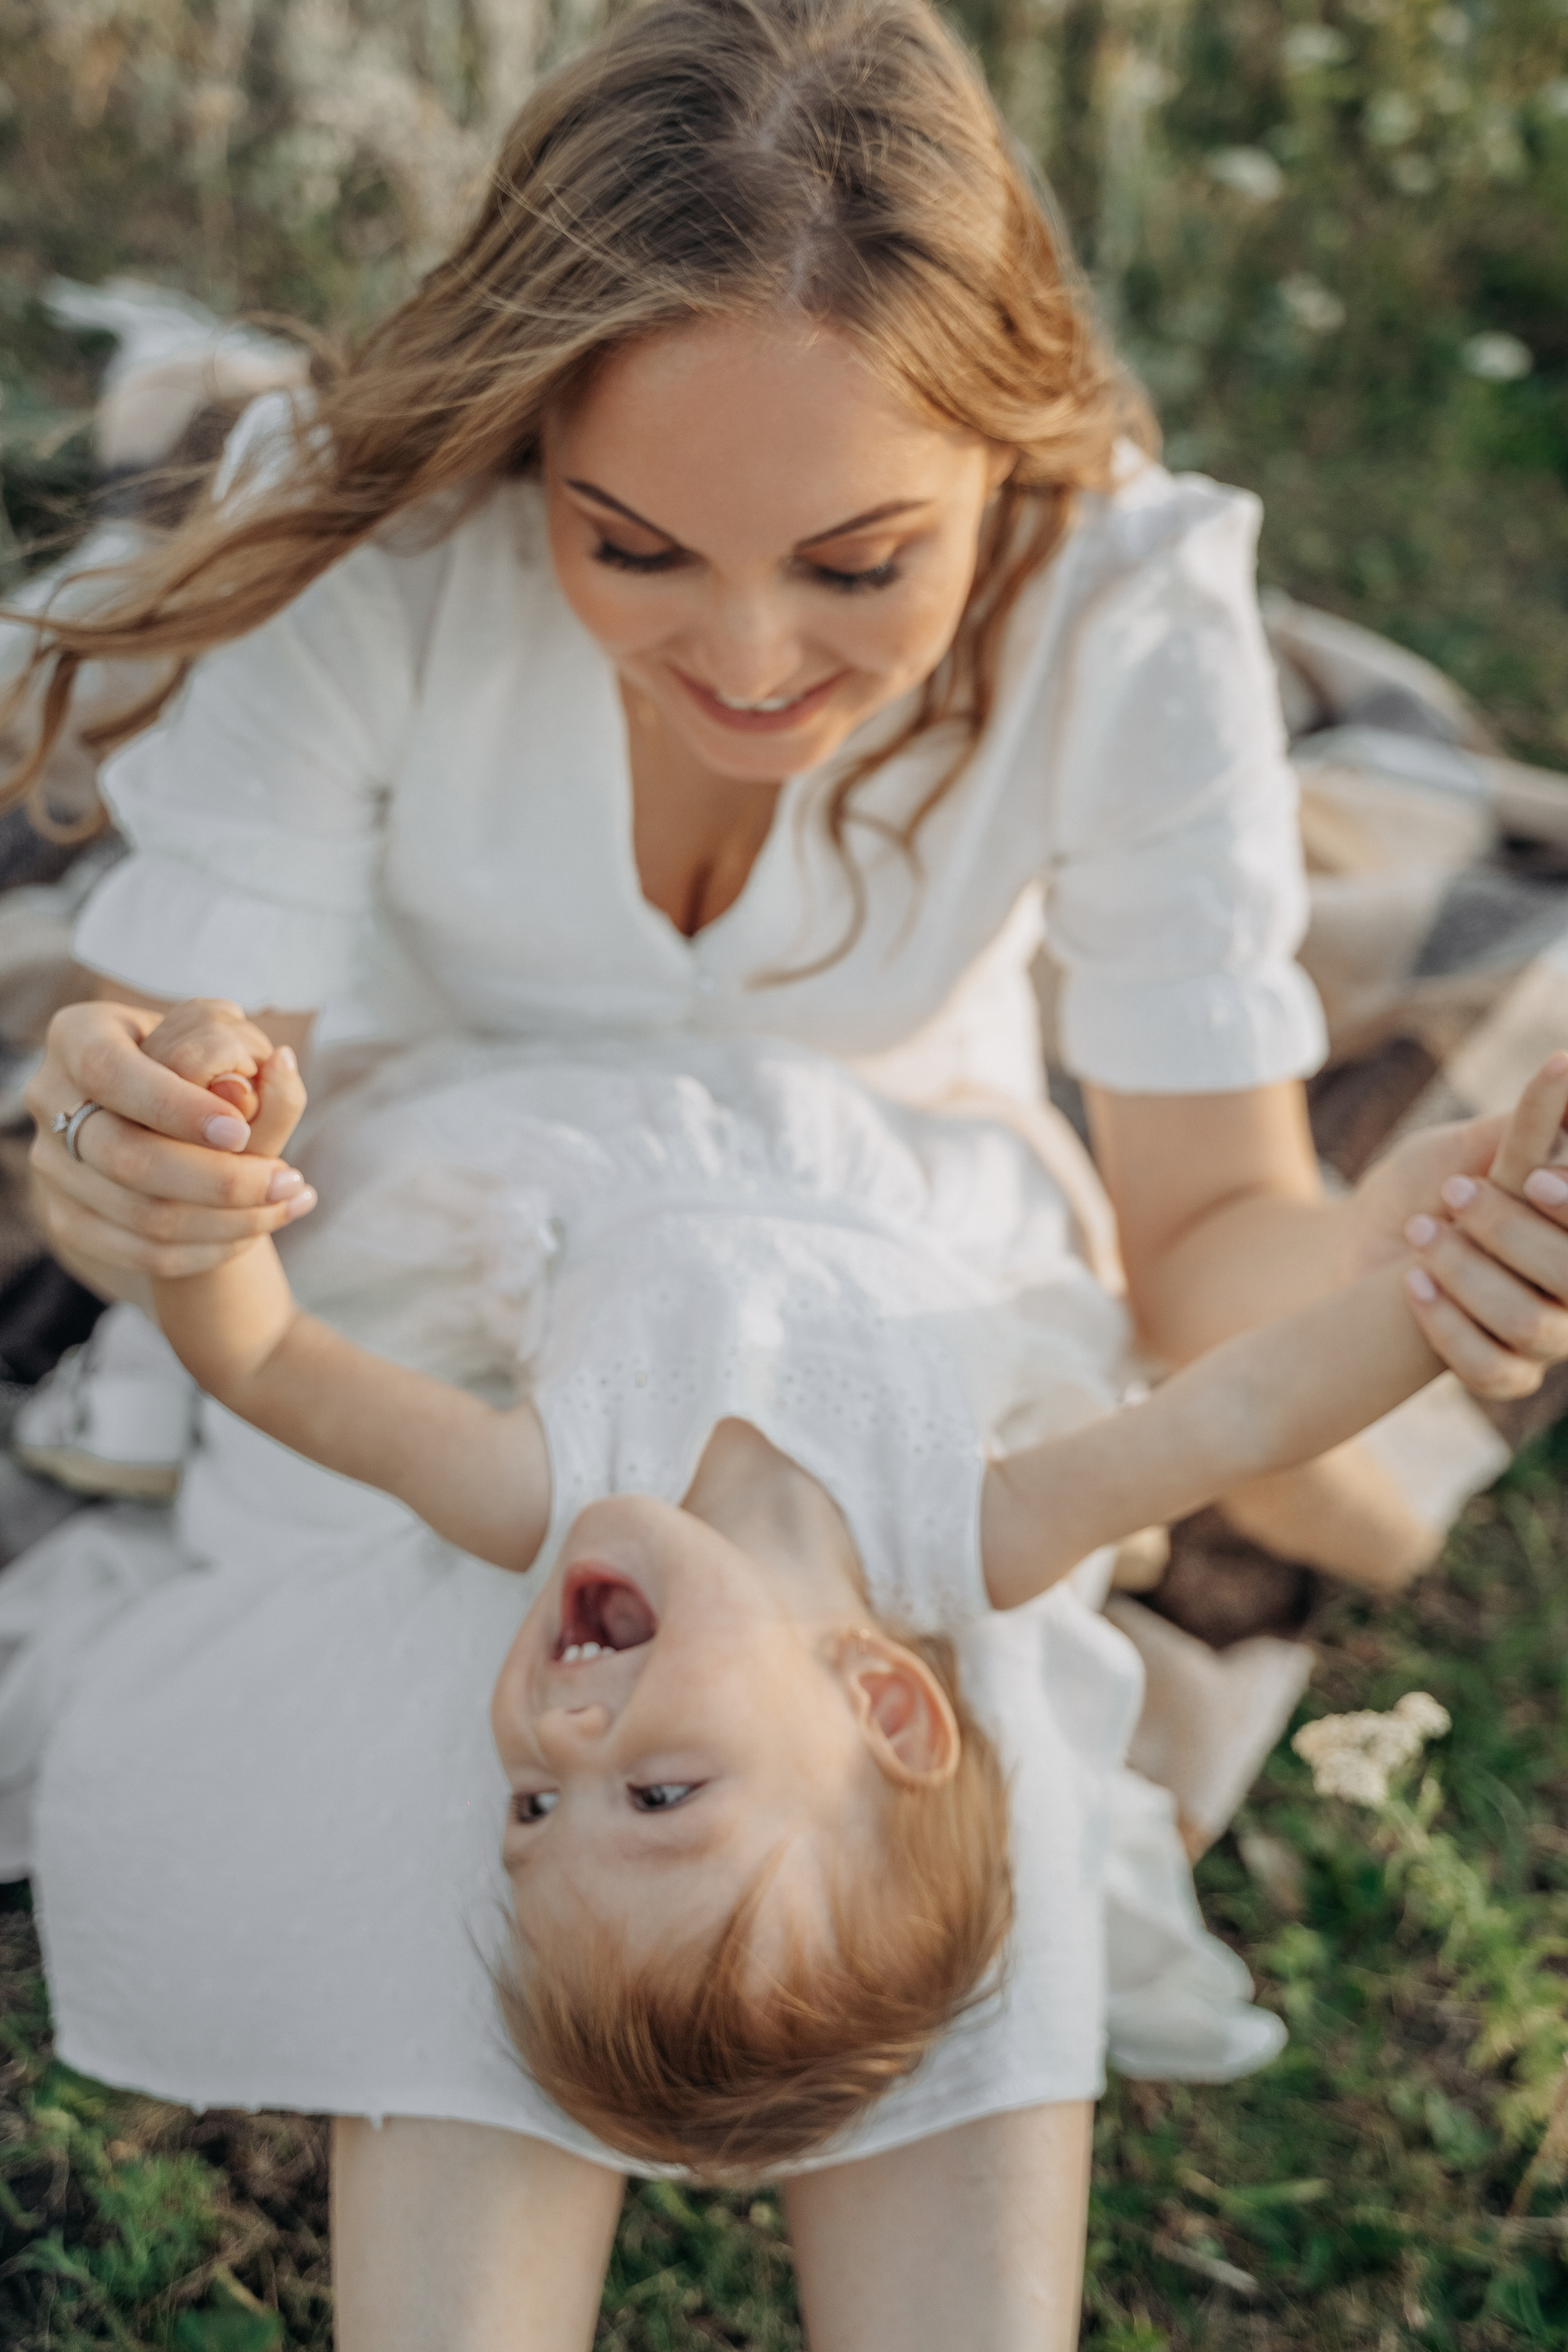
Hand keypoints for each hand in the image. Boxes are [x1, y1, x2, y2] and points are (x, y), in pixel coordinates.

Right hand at [27, 996, 316, 1289]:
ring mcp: (52, 1165)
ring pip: (141, 1214)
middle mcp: (50, 1099)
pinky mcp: (66, 1218)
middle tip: (289, 1180)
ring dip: (230, 1219)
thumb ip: (241, 1050)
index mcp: (77, 1036)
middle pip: (126, 1157)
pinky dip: (210, 1249)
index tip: (241, 1131)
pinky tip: (258, 1229)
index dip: (174, 1107)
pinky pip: (142, 1253)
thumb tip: (282, 1066)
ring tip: (290, 1201)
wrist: (154, 1113)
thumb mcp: (212, 1033)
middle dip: (219, 1179)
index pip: (111, 1073)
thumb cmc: (189, 1061)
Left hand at [1348, 1057, 1567, 1401]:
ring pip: (1530, 1324)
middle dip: (1508, 1232)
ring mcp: (1549, 1335)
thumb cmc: (1423, 1188)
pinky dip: (1448, 1326)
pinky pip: (1491, 1370)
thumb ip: (1524, 1127)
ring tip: (1418, 1234)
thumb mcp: (1465, 1148)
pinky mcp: (1506, 1373)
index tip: (1527, 1180)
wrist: (1361, 1244)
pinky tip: (1410, 1285)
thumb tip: (1565, 1066)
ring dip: (1468, 1275)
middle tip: (1452, 1192)